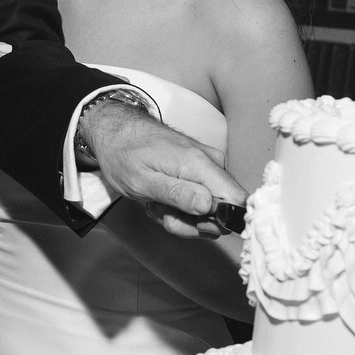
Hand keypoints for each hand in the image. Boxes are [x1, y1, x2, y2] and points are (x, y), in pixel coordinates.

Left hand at [84, 104, 245, 229]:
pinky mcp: (202, 171)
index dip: (217, 222)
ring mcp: (208, 167)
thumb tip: (207, 206)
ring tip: (157, 203)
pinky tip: (161, 199)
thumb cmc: (124, 154)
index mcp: (200, 164)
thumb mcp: (142, 181)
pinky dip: (180, 207)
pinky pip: (201, 201)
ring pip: (209, 211)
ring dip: (182, 217)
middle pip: (223, 213)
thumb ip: (176, 194)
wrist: (116, 131)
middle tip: (162, 213)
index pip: (237, 201)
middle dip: (191, 223)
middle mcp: (212, 163)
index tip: (190, 222)